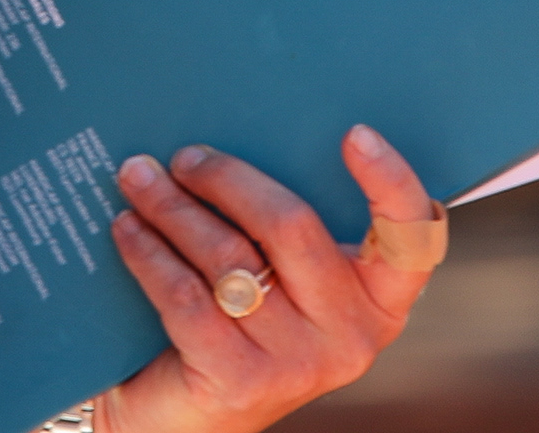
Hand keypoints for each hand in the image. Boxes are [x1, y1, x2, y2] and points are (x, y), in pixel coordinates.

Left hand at [94, 126, 443, 431]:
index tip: (354, 134)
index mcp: (378, 300)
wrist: (187, 418)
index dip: (391, 183)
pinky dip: (150, 253)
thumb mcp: (279, 278)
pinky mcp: (242, 382)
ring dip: (173, 208)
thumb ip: (280, 225)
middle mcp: (352, 336)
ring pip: (229, 257)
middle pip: (290, 226)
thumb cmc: (237, 326)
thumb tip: (231, 138)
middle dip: (226, 179)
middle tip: (181, 156)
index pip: (411, 240)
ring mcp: (299, 364)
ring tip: (137, 179)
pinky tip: (127, 229)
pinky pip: (187, 296)